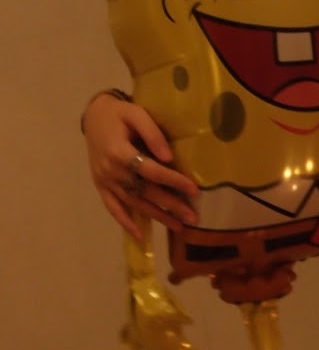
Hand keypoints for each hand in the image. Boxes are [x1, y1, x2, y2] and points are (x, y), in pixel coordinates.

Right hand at [82, 92, 198, 240]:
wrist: (94, 116)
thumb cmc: (119, 114)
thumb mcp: (137, 114)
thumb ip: (152, 134)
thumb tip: (168, 158)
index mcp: (119, 152)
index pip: (151, 171)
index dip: (173, 181)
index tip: (194, 190)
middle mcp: (111, 170)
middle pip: (144, 191)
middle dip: (171, 205)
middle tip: (193, 217)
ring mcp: (104, 181)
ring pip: (133, 203)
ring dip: (156, 216)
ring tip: (178, 227)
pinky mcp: (100, 186)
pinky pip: (113, 208)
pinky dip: (125, 223)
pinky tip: (140, 236)